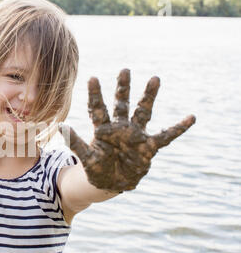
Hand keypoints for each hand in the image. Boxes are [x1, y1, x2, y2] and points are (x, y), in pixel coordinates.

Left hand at [59, 69, 195, 191]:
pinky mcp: (148, 147)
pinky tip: (191, 117)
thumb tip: (61, 126)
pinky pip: (166, 137)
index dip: (96, 94)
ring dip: (149, 97)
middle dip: (123, 88)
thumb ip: (76, 143)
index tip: (93, 77)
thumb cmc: (97, 168)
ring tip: (154, 78)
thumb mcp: (87, 158)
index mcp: (103, 130)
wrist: (111, 183)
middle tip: (124, 70)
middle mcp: (120, 128)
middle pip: (122, 104)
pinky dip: (178, 128)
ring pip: (143, 112)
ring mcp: (135, 136)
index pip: (98, 109)